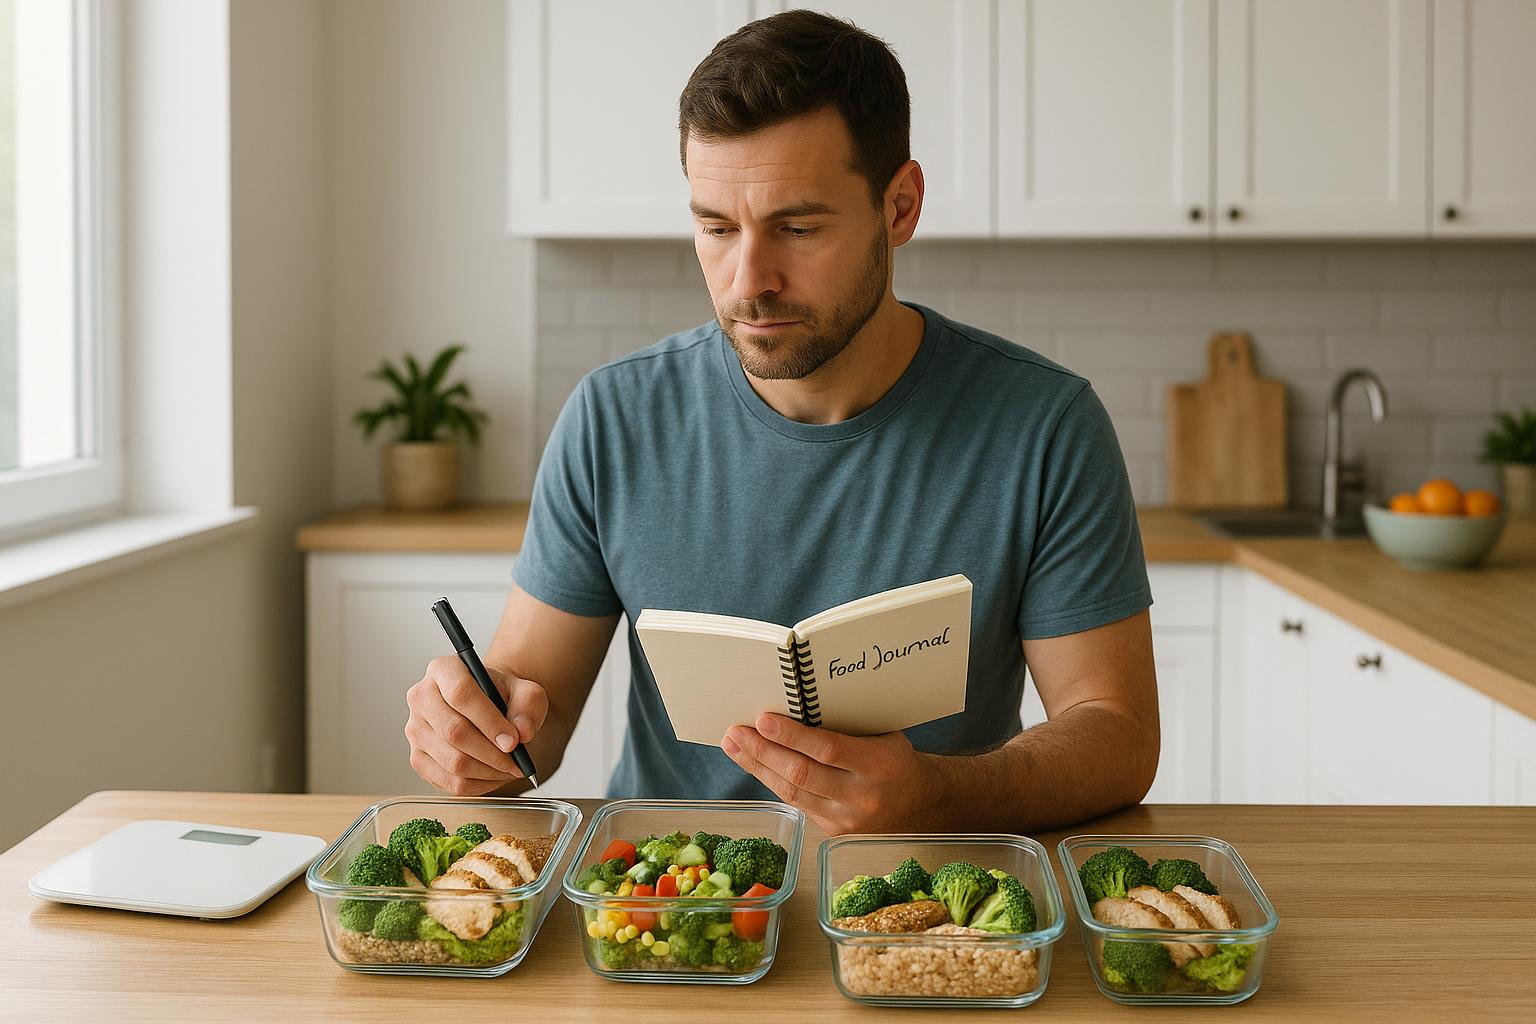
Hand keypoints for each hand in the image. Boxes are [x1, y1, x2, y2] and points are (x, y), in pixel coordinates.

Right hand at [404, 655, 548, 795]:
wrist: (488, 709)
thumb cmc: (502, 697)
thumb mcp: (524, 691)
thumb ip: (529, 705)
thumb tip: (522, 732)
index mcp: (443, 670)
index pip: (460, 693)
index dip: (489, 721)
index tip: (513, 741)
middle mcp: (421, 697)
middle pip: (453, 731)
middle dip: (492, 753)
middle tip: (518, 762)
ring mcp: (415, 730)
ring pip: (452, 762)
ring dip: (489, 771)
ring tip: (511, 768)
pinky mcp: (418, 759)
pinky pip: (450, 782)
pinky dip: (479, 785)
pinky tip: (496, 775)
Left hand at [721, 713, 947, 835]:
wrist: (919, 802)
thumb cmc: (895, 757)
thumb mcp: (882, 734)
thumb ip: (845, 725)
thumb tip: (793, 704)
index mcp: (881, 764)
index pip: (829, 750)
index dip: (792, 736)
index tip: (762, 720)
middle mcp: (864, 796)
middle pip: (803, 774)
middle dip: (763, 752)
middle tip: (736, 732)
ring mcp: (847, 819)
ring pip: (793, 792)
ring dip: (758, 767)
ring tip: (734, 746)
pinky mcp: (833, 832)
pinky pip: (796, 804)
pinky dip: (772, 782)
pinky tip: (755, 765)